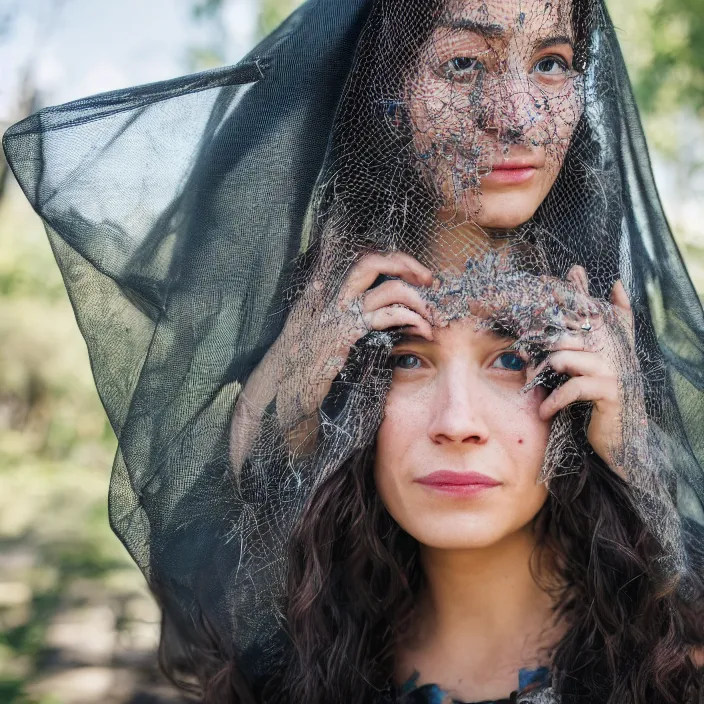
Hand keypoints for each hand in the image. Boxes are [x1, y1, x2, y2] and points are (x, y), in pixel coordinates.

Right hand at [266, 250, 432, 425]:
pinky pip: (387, 316)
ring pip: (388, 289)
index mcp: (323, 290)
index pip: (359, 259)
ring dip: (418, 299)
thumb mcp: (315, 330)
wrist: (282, 389)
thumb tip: (335, 291)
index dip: (389, 258)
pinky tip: (422, 330)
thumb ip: (331, 309)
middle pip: (371, 261)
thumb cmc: (301, 363)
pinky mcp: (346, 334)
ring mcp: (337, 313)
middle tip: (428, 278)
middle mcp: (329, 295)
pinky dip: (412, 319)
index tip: (412, 268)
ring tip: (432, 314)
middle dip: (405, 263)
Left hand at [528, 266, 641, 476]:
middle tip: (519, 348)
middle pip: (562, 331)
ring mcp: (610, 367)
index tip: (539, 281)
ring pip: (561, 357)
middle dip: (536, 340)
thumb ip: (609, 318)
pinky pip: (571, 388)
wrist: (622, 432)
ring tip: (530, 384)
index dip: (562, 292)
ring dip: (541, 373)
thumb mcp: (603, 355)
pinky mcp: (608, 390)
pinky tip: (544, 411)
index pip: (581, 306)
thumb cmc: (606, 389)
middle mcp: (611, 345)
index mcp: (607, 333)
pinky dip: (553, 401)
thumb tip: (617, 283)